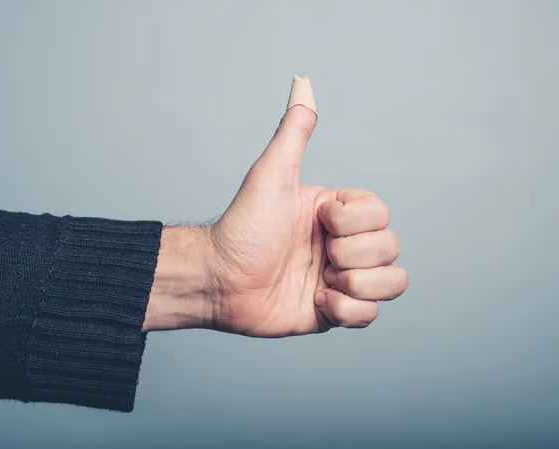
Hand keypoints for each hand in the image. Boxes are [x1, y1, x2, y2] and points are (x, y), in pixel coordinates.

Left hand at [143, 76, 407, 336]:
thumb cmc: (242, 226)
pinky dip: (346, 311)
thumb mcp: (270, 176)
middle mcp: (345, 245)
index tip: (318, 220)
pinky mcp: (335, 312)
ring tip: (321, 283)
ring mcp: (342, 280)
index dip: (354, 220)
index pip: (382, 213)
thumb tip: (303, 88)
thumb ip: (292, 136)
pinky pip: (370, 316)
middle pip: (391, 247)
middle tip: (317, 255)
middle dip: (352, 254)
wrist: (219, 280)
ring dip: (358, 284)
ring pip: (393, 282)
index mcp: (338, 214)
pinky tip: (315, 302)